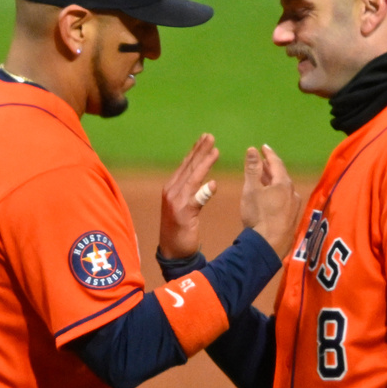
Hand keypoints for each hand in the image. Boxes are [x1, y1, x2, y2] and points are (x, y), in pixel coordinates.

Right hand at [159, 134, 218, 258]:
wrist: (172, 252)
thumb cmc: (180, 228)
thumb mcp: (183, 205)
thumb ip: (190, 190)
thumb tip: (203, 177)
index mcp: (172, 188)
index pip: (186, 165)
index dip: (196, 151)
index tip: (205, 138)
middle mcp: (172, 191)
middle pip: (188, 167)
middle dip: (200, 150)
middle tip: (210, 136)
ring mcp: (176, 203)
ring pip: (192, 178)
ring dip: (204, 163)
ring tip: (215, 151)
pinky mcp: (183, 215)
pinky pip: (195, 201)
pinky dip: (204, 192)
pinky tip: (213, 183)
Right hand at [241, 144, 301, 257]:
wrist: (269, 245)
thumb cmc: (258, 215)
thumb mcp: (251, 189)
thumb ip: (252, 169)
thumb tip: (252, 149)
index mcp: (283, 183)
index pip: (277, 163)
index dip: (268, 154)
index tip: (263, 147)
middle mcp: (292, 193)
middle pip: (281, 176)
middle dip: (271, 168)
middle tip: (262, 161)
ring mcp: (294, 207)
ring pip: (283, 188)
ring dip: (273, 181)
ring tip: (264, 178)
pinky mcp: (292, 219)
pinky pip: (284, 199)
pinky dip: (276, 193)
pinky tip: (270, 198)